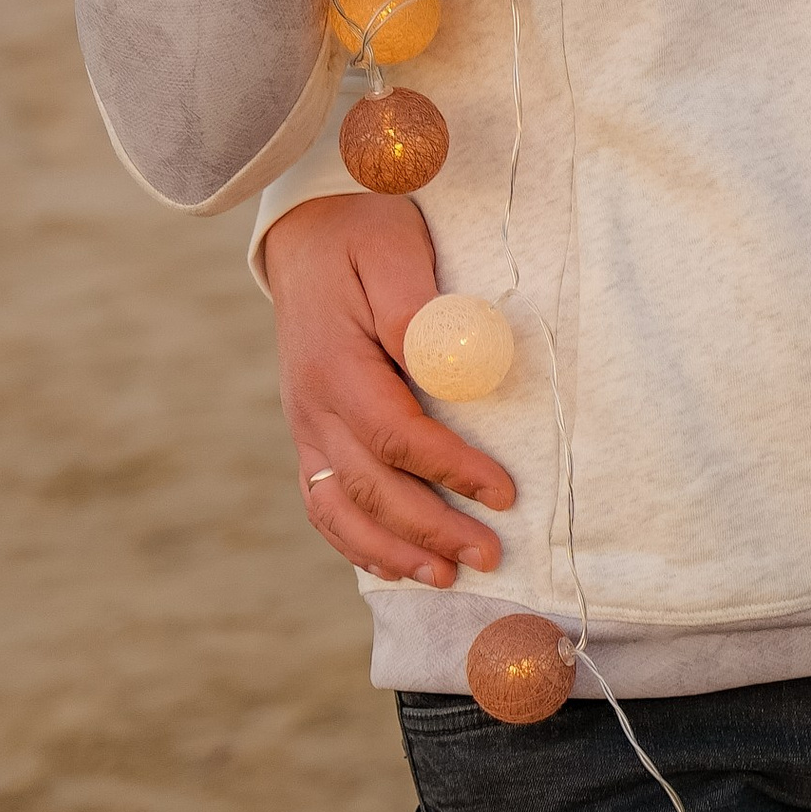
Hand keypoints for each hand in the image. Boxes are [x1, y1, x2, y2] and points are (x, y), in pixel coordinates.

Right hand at [267, 192, 517, 586]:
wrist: (308, 233)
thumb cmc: (363, 234)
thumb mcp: (392, 250)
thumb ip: (417, 310)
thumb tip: (453, 365)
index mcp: (336, 366)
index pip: (396, 435)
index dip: (450, 470)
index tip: (504, 493)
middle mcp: (312, 407)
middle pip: (370, 487)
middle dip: (431, 529)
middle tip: (490, 555)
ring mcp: (305, 426)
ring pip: (340, 509)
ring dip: (392, 551)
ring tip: (447, 578)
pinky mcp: (309, 435)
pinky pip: (323, 502)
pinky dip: (356, 542)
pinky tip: (396, 564)